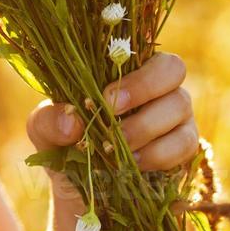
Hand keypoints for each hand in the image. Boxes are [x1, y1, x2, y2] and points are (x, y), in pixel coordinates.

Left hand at [26, 52, 198, 230]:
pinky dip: (159, 154)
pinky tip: (135, 163)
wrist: (83, 188)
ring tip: (117, 148)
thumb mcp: (45, 131)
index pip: (142, 42)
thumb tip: (72, 121)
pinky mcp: (185, 144)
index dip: (131, 61)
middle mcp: (155, 84)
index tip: (106, 95)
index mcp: (122, 67)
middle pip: (172, 68)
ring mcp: (175, 113)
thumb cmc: (65, 143)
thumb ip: (49, 120)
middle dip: (144, 88)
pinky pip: (185, 143)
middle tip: (112, 113)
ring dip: (147, 127)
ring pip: (180, 105)